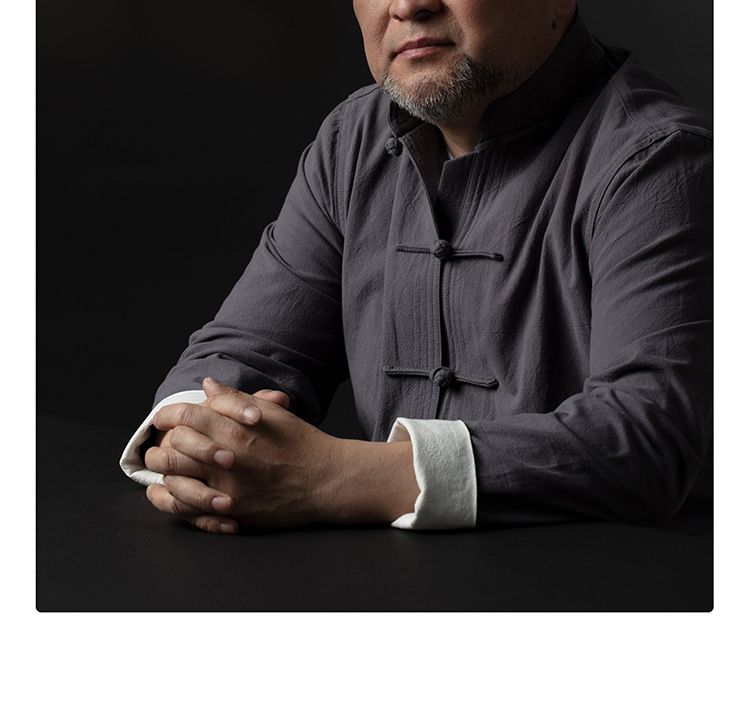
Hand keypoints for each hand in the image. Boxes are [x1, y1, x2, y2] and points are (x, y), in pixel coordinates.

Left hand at [145, 378, 341, 530]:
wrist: (325, 480)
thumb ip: (234, 400)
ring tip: (163, 466)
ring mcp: (227, 488)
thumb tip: (208, 386)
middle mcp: (227, 458)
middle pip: (173, 447)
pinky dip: (172, 500)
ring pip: (175, 479)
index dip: (169, 414)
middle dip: (161, 442)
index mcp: (235, 428)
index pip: (186, 416)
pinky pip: (188, 509)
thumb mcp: (271, 413)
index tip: (164, 417)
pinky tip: (169, 492)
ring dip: (163, 471)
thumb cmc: (300, 443)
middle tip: (160, 441)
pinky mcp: (232, 511)